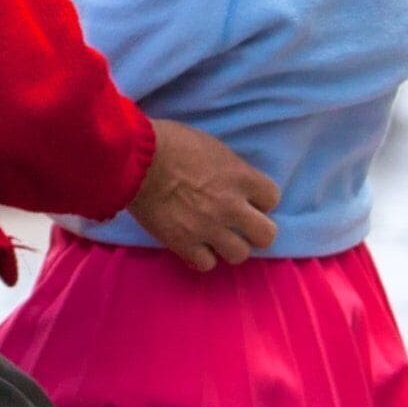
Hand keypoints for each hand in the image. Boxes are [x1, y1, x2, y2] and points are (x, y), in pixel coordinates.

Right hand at [125, 118, 279, 272]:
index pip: (272, 198)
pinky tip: (192, 246)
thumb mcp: (212, 147)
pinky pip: (206, 264)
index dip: (260, 200)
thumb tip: (232, 183)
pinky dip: (200, 257)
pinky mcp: (184, 244)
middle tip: (238, 225)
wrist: (135, 159)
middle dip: (254, 231)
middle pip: (266, 235)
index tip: (247, 199)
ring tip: (214, 239)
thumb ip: (230, 170)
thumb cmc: (170, 142)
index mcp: (242, 178)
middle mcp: (232, 207)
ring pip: (239, 254)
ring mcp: (210, 229)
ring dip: (228, 247)